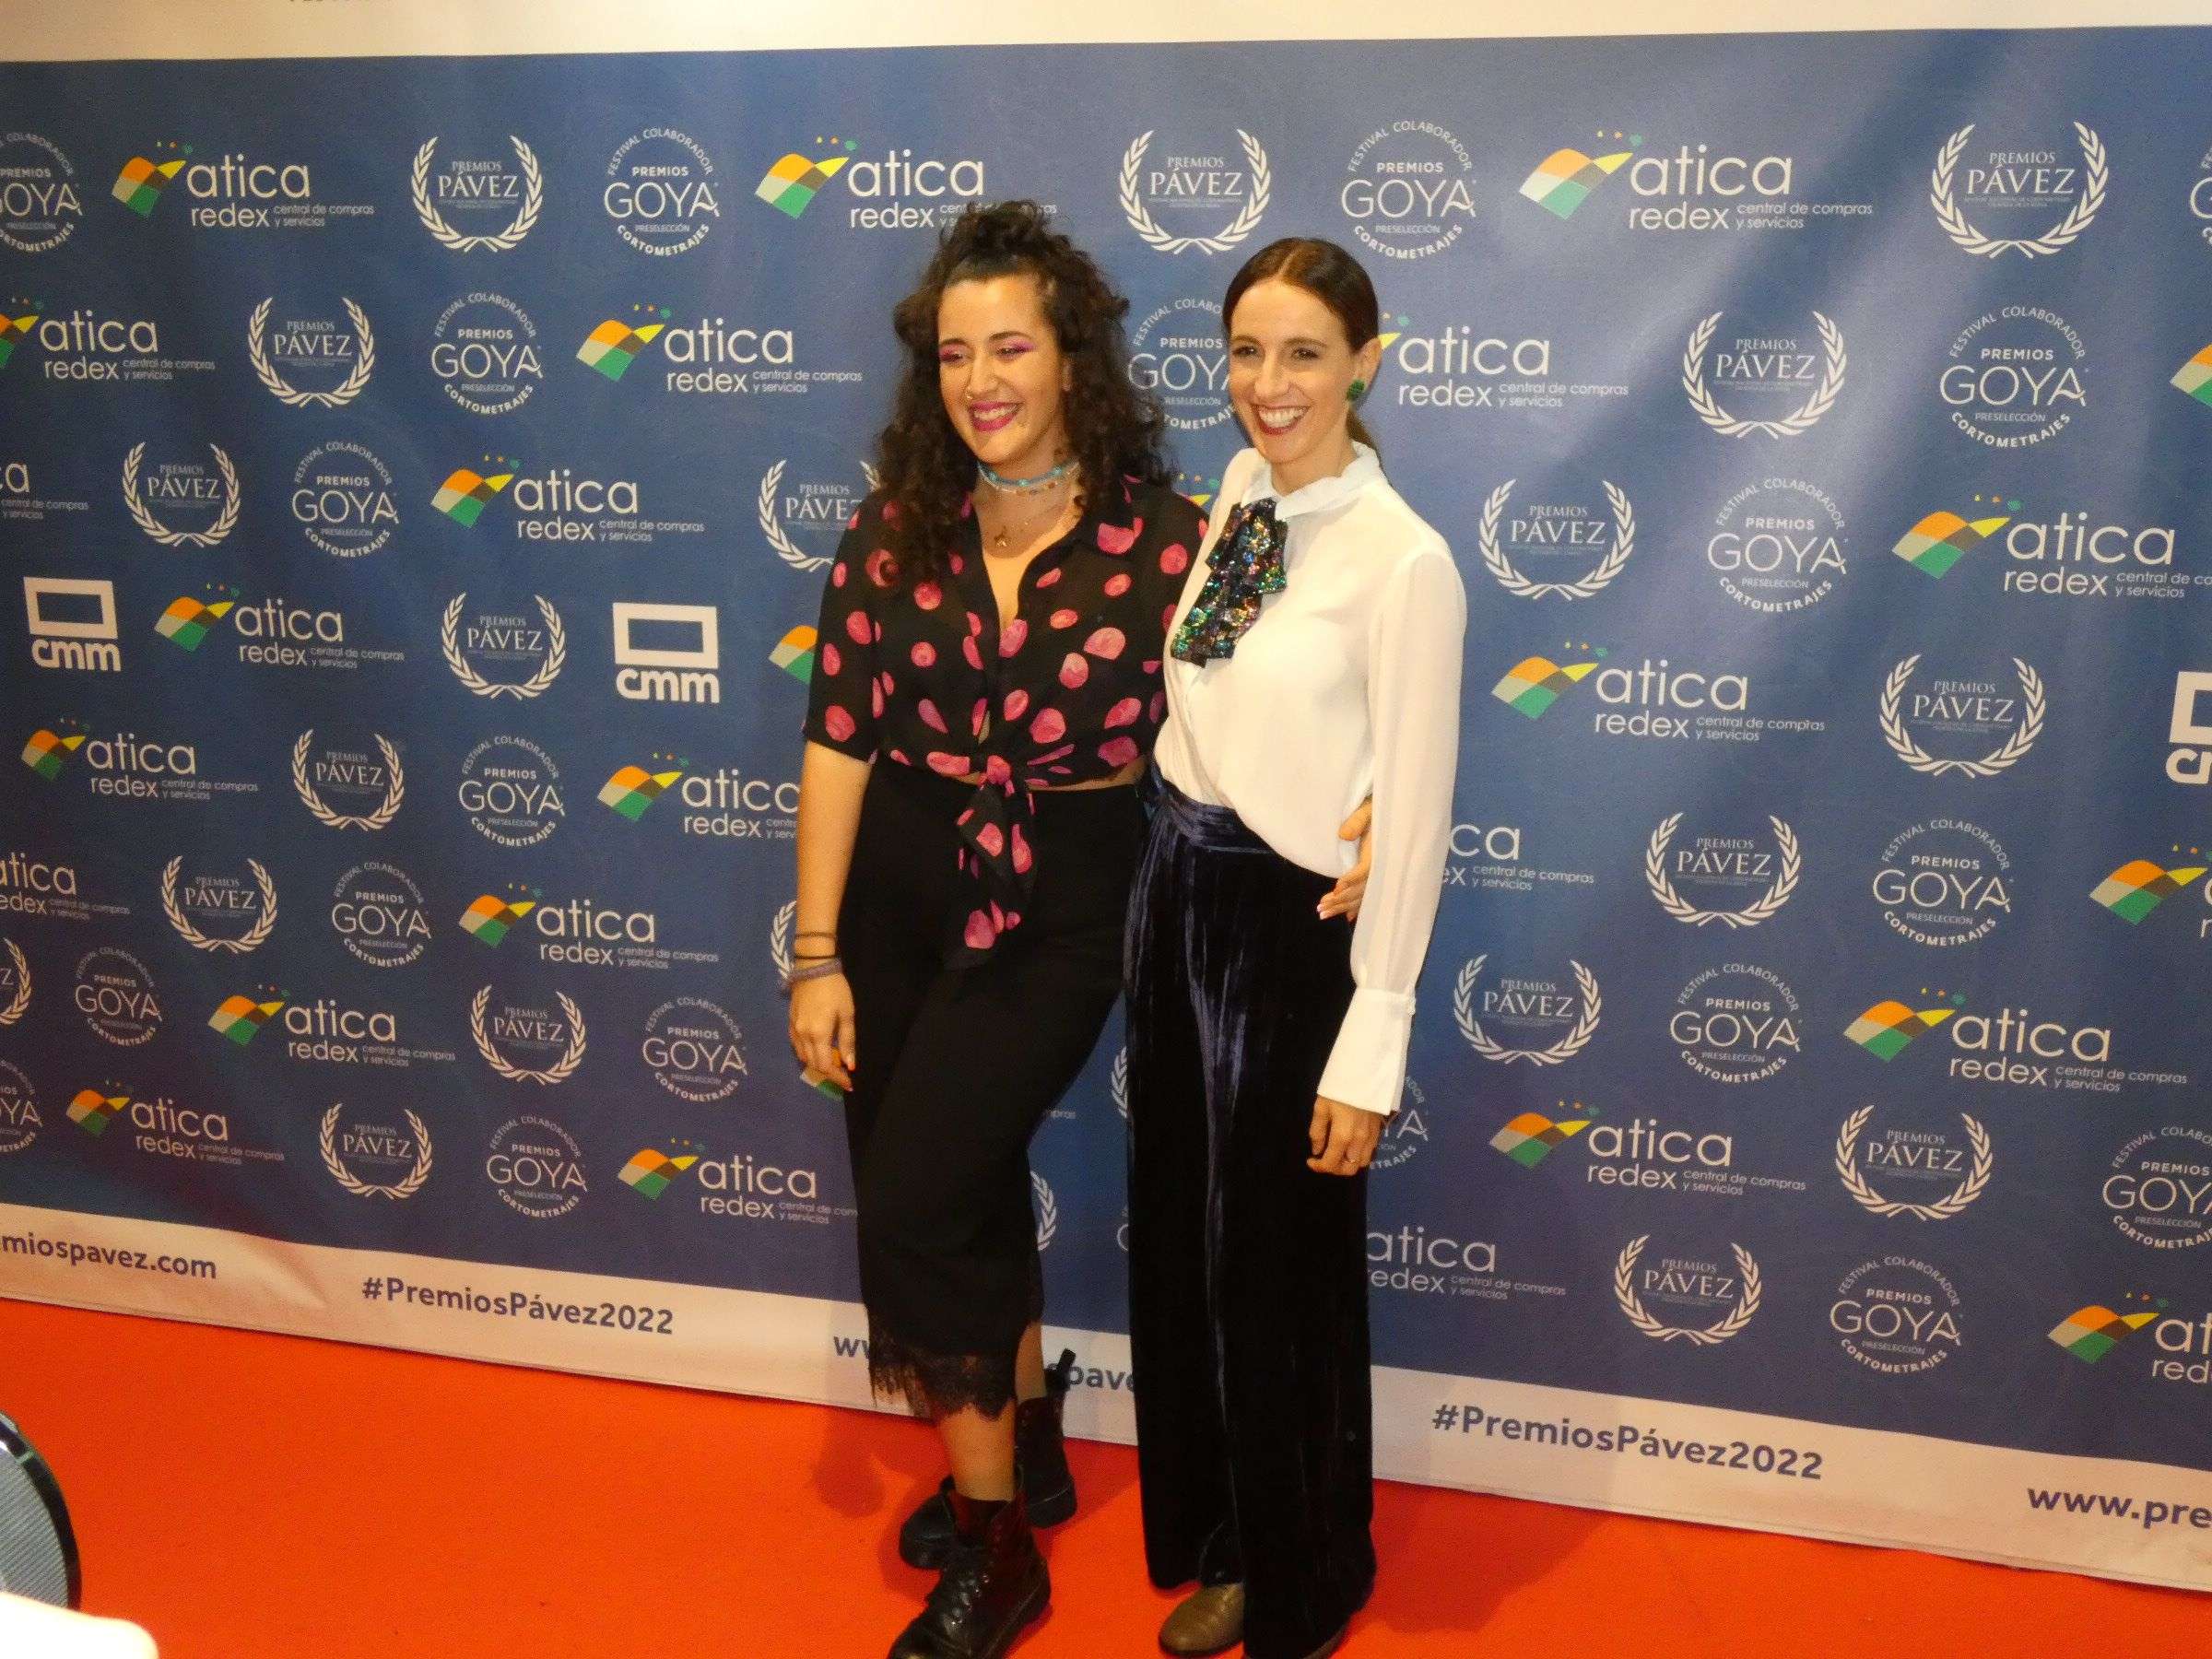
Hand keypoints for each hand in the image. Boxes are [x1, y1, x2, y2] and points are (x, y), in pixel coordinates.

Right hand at [788, 973, 855, 1090]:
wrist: (813, 969)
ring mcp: (794, 1030)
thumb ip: (847, 1041)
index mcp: (818, 1034)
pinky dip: (807, 1054)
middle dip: (829, 1073)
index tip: (849, 1083)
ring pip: (803, 1057)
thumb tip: (850, 1065)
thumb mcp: (847, 1014)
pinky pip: (797, 1046)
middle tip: (843, 1075)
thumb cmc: (835, 990)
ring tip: (832, 1064)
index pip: (826, 1066)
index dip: (837, 1077)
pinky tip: (817, 1051)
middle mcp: (802, 1036)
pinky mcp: (790, 1023)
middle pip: (813, 1064)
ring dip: (817, 1064)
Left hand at [1307, 1094, 1381, 1176]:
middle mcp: (1359, 1142)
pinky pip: (1370, 1152)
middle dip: (1335, 1169)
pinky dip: (1359, 1155)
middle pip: (1349, 1169)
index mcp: (1343, 1136)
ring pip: (1362, 1163)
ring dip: (1348, 1164)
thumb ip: (1318, 1132)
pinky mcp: (1378, 1131)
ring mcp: (1371, 1137)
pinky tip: (1350, 1145)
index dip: (1318, 1167)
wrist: (1364, 1073)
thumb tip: (1317, 1150)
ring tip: (1337, 1153)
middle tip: (1324, 1158)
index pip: (1331, 1163)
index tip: (1310, 1160)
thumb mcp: (1321, 1108)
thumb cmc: (1338, 1088)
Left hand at [1318, 797, 1372, 921]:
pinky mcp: (1379, 876)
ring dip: (1343, 906)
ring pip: (1363, 895)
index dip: (1352, 879)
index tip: (1336, 888)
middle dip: (1341, 900)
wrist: (1397, 814)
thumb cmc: (1378, 810)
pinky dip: (1358, 906)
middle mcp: (1382, 867)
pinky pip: (1370, 895)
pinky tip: (1348, 917)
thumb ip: (1357, 820)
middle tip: (1320, 908)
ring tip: (1323, 913)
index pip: (1365, 870)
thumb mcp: (1367, 810)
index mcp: (1379, 852)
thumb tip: (1342, 835)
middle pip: (1362, 888)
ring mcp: (1381, 874)